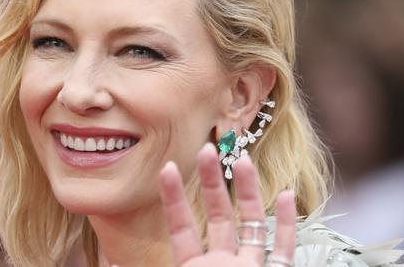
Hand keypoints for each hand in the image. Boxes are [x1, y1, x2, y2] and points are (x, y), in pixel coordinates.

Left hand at [159, 143, 295, 266]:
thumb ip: (162, 265)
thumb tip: (115, 266)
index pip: (181, 227)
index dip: (174, 197)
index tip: (168, 167)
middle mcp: (223, 266)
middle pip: (219, 217)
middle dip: (212, 181)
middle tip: (206, 149)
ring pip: (253, 225)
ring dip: (249, 191)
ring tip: (244, 159)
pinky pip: (283, 251)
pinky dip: (288, 225)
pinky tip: (288, 195)